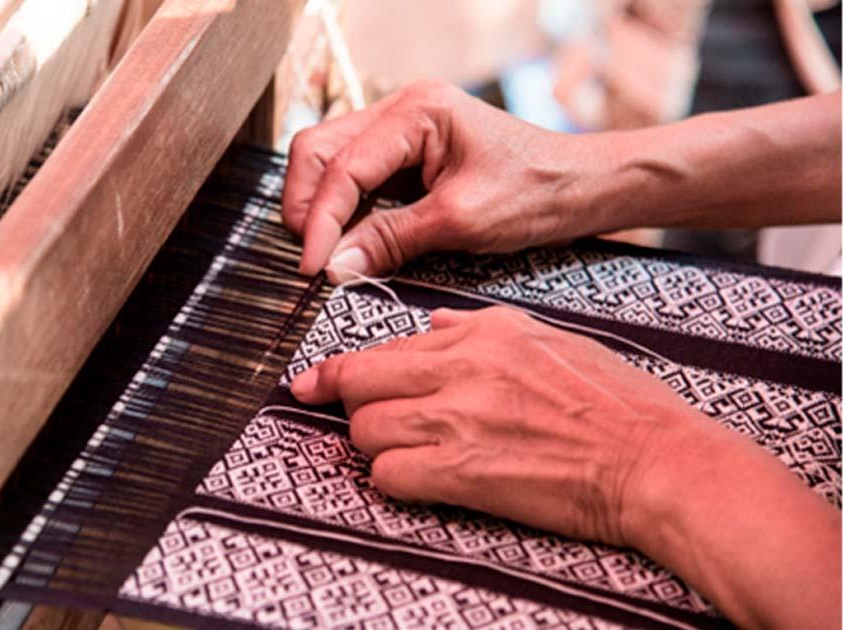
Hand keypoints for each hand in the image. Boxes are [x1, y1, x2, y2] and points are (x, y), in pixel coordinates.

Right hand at [282, 80, 598, 280]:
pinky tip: (347, 242)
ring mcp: (400, 131)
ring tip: (327, 254)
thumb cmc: (536, 192)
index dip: (320, 220)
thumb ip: (391, 239)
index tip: (312, 268)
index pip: (343, 166)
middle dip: (307, 206)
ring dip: (320, 209)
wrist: (581, 188)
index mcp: (417, 111)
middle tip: (313, 259)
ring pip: (329, 163)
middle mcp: (401, 110)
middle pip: (319, 151)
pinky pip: (355, 179)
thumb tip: (334, 267)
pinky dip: (344, 211)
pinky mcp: (404, 156)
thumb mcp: (461, 222)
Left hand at [290, 306, 841, 628]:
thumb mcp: (549, 338)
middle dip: (341, 401)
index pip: (384, 346)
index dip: (338, 369)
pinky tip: (416, 480)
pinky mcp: (463, 473)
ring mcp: (458, 422)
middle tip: (336, 414)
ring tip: (402, 453)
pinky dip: (392, 481)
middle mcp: (461, 371)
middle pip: (359, 382)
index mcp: (480, 336)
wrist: (655, 460)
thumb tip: (434, 323)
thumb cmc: (615, 403)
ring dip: (373, 446)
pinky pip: (390, 475)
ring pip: (366, 431)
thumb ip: (482, 326)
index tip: (314, 381)